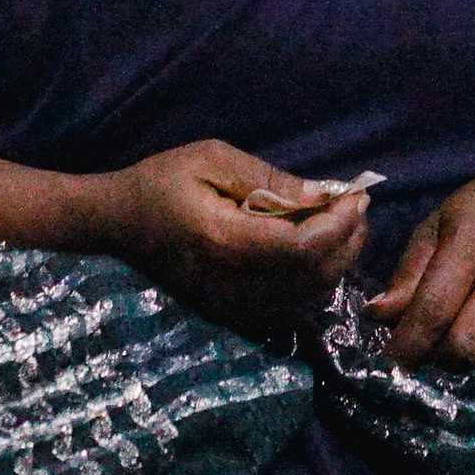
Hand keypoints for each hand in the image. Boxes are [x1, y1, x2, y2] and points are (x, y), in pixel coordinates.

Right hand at [80, 140, 372, 337]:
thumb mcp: (212, 159)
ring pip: (308, 296)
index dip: (339, 224)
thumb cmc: (161, 181)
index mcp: (224, 242)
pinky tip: (313, 249)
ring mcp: (232, 307)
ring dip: (336, 261)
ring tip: (341, 224)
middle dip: (348, 241)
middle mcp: (232, 286)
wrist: (117, 224)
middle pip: (314, 277)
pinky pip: (291, 304)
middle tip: (357, 208)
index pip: (302, 248)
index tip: (357, 195)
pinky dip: (314, 278)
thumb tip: (323, 195)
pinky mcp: (232, 314)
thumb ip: (269, 180)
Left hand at [368, 161, 474, 368]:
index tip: (389, 356)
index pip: (433, 311)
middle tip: (421, 347)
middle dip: (434, 358)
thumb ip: (409, 273)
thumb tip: (376, 317)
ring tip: (450, 333)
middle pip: (465, 348)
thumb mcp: (440, 222)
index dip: (406, 343)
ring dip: (461, 357)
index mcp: (472, 246)